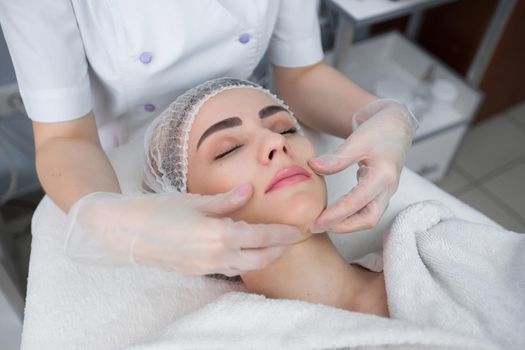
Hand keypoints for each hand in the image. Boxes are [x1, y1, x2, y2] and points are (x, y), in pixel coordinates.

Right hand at [64, 184, 300, 275]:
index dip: (282, 234)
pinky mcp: (195, 271)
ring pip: (245, 267)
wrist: (123, 231)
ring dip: (264, 258)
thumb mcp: (195, 201)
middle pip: (260, 258)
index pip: (262, 237)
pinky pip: (229, 269)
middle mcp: (216, 256)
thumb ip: (226, 200)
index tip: (296, 229)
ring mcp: (205, 267)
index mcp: (219, 235)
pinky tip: (246, 251)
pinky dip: (244, 262)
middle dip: (279, 249)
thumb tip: (248, 190)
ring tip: (274, 245)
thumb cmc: (157, 210)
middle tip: (292, 239)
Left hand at [308, 99, 416, 232]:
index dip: (337, 214)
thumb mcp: (358, 140)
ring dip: (347, 224)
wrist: (396, 124)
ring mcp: (385, 191)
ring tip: (322, 223)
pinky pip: (367, 210)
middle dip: (343, 226)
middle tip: (317, 227)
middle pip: (369, 218)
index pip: (358, 201)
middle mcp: (388, 187)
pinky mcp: (380, 191)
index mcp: (384, 175)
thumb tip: (313, 166)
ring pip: (369, 217)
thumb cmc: (379, 129)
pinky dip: (351, 216)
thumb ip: (337, 157)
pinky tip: (334, 215)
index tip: (317, 222)